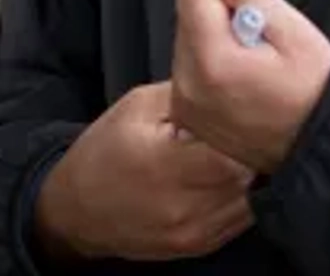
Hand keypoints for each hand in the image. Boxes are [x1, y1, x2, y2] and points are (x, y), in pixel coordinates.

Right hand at [32, 82, 254, 263]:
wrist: (77, 210)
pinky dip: (240, 198)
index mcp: (166, 165)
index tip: (242, 115)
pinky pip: (240, 221)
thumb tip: (225, 84)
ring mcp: (194, 232)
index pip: (233, 153)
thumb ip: (183, 94)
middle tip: (245, 131)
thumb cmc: (104, 152)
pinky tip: (225, 179)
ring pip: (250, 202)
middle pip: (248, 178)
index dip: (244, 131)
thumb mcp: (136, 106)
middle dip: (251, 152)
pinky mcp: (199, 246)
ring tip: (235, 154)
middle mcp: (183, 207)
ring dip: (250, 177)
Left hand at [170, 0, 329, 175]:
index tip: (251, 18)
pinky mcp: (186, 117)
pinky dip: (207, 70)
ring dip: (211, 44)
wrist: (318, 144)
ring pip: (185, 43)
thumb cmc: (312, 87)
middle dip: (216, 20)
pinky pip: (186, 72)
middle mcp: (189, 84)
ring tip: (250, 67)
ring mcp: (185, 105)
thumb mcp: (292, 29)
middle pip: (185, 17)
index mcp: (212, 59)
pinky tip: (238, 84)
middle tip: (256, 45)